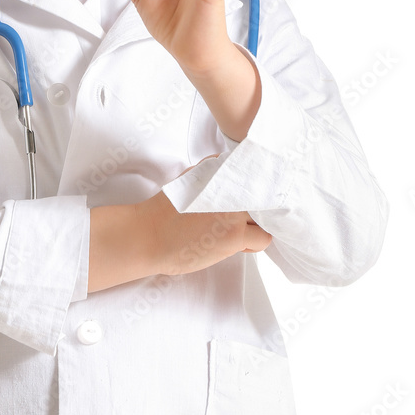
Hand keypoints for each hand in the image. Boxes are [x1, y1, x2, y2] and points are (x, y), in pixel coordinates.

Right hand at [136, 157, 271, 276]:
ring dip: (255, 226)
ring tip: (235, 233)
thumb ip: (211, 174)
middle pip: (261, 194)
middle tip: (242, 219)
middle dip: (256, 207)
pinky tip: (234, 244)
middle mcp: (227, 186)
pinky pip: (263, 238)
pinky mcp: (235, 235)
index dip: (254, 186)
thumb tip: (230, 173)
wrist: (149, 236)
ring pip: (265, 218)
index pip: (251, 171)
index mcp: (215, 170)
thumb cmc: (164, 213)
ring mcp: (233, 210)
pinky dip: (254, 243)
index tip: (250, 197)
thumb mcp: (188, 180)